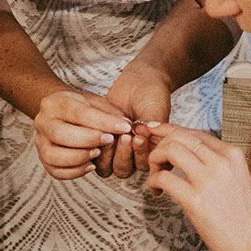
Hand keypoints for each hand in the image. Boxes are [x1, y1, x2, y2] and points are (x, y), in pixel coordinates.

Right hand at [32, 88, 132, 180]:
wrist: (63, 112)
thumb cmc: (82, 107)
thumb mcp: (96, 102)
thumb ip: (109, 113)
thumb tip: (125, 127)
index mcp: (56, 102)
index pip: (78, 112)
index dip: (102, 122)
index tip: (123, 127)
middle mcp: (43, 122)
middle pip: (59, 134)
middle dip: (88, 140)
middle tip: (109, 140)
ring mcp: (40, 142)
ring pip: (53, 156)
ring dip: (79, 158)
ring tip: (98, 153)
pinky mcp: (43, 159)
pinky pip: (55, 171)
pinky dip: (75, 171)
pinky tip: (91, 165)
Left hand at [99, 62, 173, 176]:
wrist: (139, 81)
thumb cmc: (152, 95)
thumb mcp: (155, 111)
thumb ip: (150, 127)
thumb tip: (142, 135)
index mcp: (150, 153)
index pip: (143, 165)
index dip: (139, 154)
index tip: (138, 136)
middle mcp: (134, 156)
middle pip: (124, 169)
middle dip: (123, 154)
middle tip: (124, 135)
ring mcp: (117, 150)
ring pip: (108, 167)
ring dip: (109, 154)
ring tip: (111, 134)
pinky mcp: (101, 143)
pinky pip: (95, 155)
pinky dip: (96, 146)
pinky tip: (100, 131)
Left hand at [143, 123, 250, 250]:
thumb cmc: (245, 218)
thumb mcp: (236, 179)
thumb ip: (217, 164)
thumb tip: (190, 156)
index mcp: (232, 154)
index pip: (195, 133)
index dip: (171, 131)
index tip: (157, 133)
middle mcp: (221, 161)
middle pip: (180, 136)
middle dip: (160, 143)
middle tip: (154, 158)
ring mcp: (208, 179)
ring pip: (170, 150)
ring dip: (155, 160)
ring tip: (156, 175)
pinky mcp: (196, 200)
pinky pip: (164, 178)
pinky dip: (154, 181)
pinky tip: (157, 191)